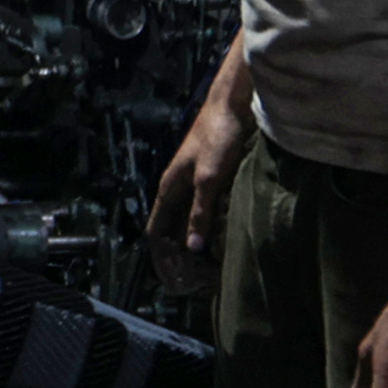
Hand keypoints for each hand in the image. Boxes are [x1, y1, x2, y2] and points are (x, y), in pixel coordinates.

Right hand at [144, 91, 252, 293]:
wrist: (232, 107)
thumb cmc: (217, 138)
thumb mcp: (208, 178)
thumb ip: (201, 211)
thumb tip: (193, 246)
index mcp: (169, 188)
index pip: (155, 230)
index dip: (160, 255)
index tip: (171, 278)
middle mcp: (177, 189)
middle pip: (170, 230)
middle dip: (176, 255)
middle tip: (191, 280)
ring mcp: (193, 186)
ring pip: (186, 222)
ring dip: (193, 244)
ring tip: (205, 267)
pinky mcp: (210, 182)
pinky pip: (203, 213)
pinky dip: (207, 230)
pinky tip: (219, 241)